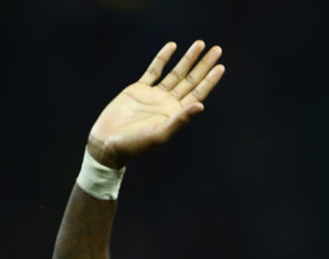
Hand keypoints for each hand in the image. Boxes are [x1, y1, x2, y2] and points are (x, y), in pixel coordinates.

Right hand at [87, 41, 224, 168]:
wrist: (108, 143)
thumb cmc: (135, 144)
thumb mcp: (160, 133)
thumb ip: (180, 120)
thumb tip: (201, 106)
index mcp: (176, 114)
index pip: (198, 93)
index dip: (210, 80)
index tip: (220, 66)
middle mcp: (168, 103)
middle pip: (191, 80)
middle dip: (203, 65)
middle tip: (217, 49)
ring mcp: (154, 95)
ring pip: (175, 72)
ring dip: (188, 59)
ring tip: (200, 44)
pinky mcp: (138, 89)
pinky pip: (154, 70)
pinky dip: (163, 58)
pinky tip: (172, 46)